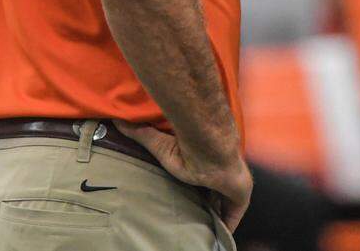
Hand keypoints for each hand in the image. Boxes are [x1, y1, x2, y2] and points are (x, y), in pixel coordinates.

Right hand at [114, 122, 252, 231]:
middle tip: (192, 224)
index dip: (196, 193)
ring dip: (215, 219)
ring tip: (201, 234)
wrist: (211, 144)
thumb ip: (142, 134)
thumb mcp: (161, 145)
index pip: (202, 182)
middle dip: (206, 209)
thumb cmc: (188, 143)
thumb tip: (118, 122)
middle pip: (214, 196)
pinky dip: (226, 228)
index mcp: (206, 163)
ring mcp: (234, 183)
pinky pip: (234, 216)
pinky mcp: (242, 194)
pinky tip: (216, 239)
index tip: (186, 202)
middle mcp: (222, 174)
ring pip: (225, 207)